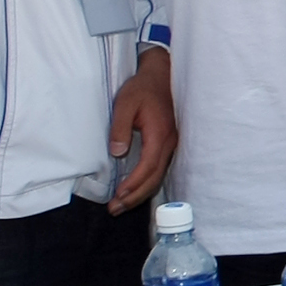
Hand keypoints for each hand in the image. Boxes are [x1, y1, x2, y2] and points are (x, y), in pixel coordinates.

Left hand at [105, 44, 176, 210]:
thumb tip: (117, 153)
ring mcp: (171, 144)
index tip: (118, 196)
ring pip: (158, 176)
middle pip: (155, 177)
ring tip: (121, 205)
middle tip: (115, 209)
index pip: (148, 166)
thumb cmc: (142, 88)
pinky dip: (146, 183)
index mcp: (160, 134)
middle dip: (135, 196)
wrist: (161, 75)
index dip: (133, 184)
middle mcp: (169, 143)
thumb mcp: (125, 103)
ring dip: (141, 193)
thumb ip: (120, 127)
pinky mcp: (168, 144)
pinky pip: (159, 169)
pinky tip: (134, 189)